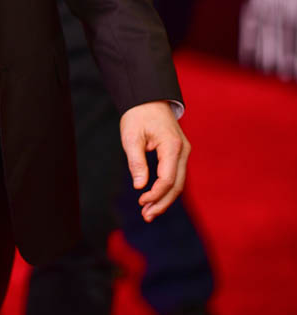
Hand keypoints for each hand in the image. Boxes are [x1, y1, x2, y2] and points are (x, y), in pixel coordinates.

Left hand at [120, 101, 189, 221]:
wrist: (148, 97)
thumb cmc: (138, 115)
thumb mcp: (132, 137)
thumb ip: (136, 162)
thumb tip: (140, 186)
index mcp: (172, 146)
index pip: (168, 178)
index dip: (155, 194)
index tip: (141, 202)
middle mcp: (183, 151)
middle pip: (177, 185)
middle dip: (162, 202)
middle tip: (146, 216)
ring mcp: (183, 152)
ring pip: (178, 182)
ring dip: (165, 199)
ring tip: (148, 213)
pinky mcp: (179, 153)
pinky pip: (176, 175)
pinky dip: (166, 189)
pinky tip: (155, 199)